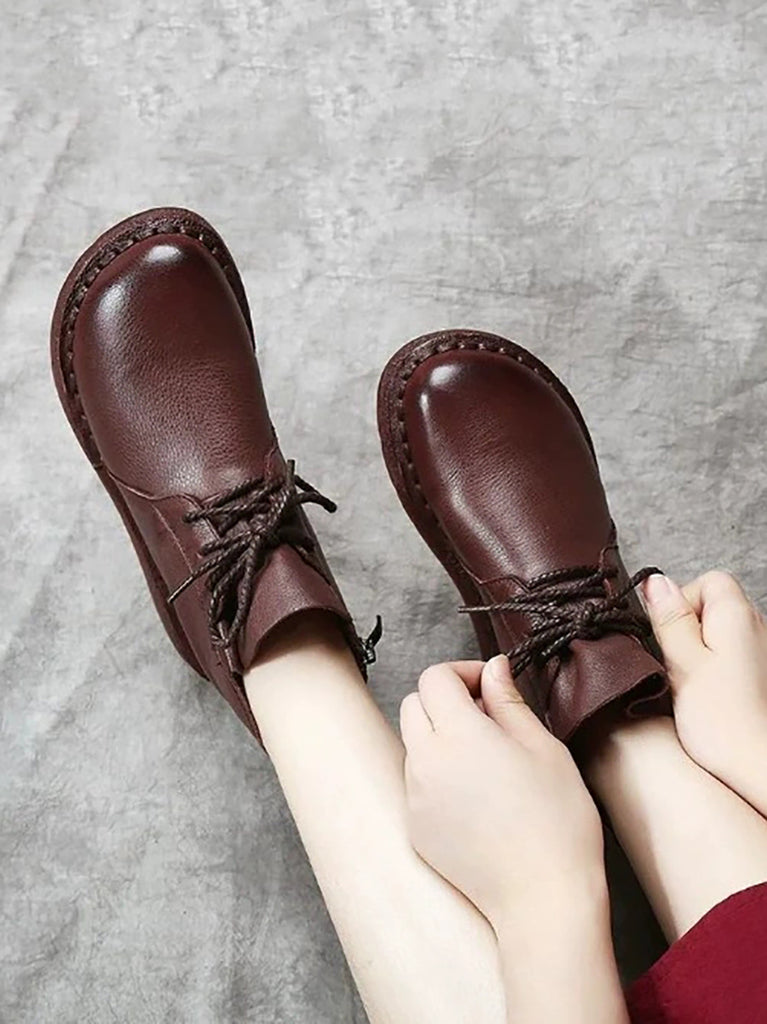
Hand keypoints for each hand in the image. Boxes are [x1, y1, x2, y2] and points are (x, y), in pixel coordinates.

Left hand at [399, 655, 606, 930]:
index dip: (462, 673)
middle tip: (487, 717)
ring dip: (439, 736)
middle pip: (414, 704)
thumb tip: (493, 668)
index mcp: (458, 734)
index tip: (490, 687)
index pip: (434, 677)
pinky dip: (437, 775)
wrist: (542, 898)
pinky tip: (477, 796)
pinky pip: (416, 783)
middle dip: (445, 700)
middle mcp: (426, 761)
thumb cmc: (557, 821)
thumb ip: (509, 701)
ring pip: (413, 743)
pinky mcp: (415, 827)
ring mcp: (415, 796)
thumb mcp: (543, 747)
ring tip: (485, 759)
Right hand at [643, 570, 766, 815]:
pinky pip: (730, 661)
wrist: (760, 769)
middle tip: (675, 665)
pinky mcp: (759, 679)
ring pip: (719, 636)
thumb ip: (669, 619)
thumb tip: (655, 582)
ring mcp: (761, 654)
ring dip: (699, 655)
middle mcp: (756, 627)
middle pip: (713, 607)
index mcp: (737, 615)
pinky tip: (707, 701)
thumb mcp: (683, 663)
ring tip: (690, 687)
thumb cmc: (724, 723)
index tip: (667, 635)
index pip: (708, 581)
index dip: (680, 601)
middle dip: (686, 630)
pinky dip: (715, 674)